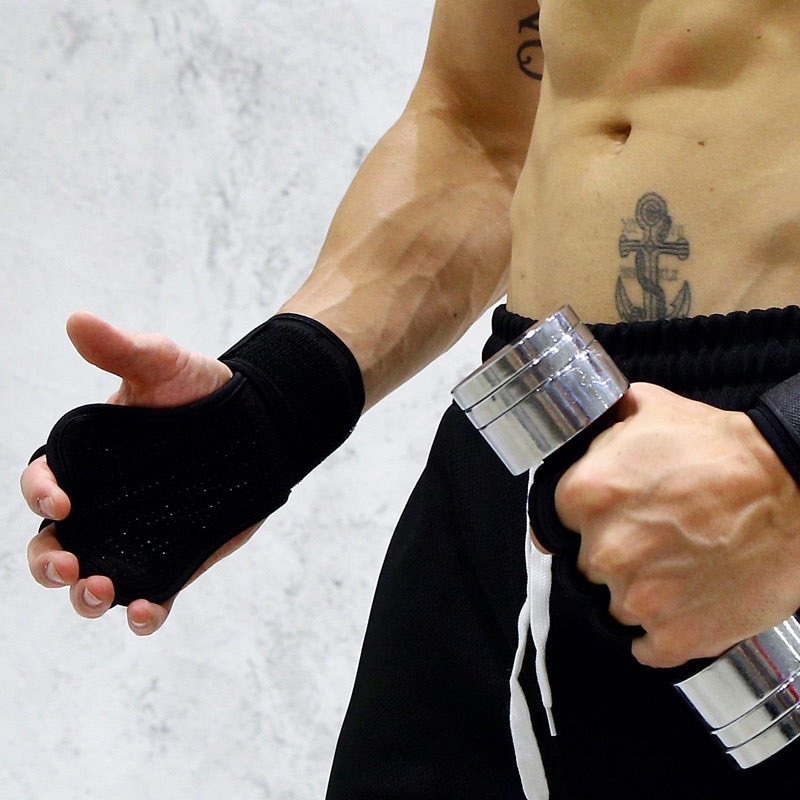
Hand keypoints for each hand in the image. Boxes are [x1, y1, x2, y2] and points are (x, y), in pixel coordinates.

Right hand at [21, 311, 254, 633]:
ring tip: (102, 590)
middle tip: (68, 564)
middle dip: (48, 563)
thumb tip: (78, 320)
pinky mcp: (173, 559)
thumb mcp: (161, 363)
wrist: (256, 419)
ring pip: (91, 580)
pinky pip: (149, 595)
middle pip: (52, 545)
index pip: (44, 483)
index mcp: (88, 461)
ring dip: (85, 597)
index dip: (42, 494)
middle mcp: (104, 504)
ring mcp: (136, 536)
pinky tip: (148, 611)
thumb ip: (121, 350)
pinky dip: (143, 612)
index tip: (62, 501)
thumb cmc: (198, 388)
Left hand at [543, 382, 799, 667]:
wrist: (798, 491)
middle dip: (613, 553)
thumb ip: (598, 430)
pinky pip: (646, 647)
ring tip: (677, 566)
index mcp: (586, 494)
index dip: (584, 519)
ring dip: (639, 592)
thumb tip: (574, 442)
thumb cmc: (724, 450)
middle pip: (587, 565)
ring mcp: (639, 600)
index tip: (607, 518)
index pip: (556, 521)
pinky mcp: (677, 637)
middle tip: (653, 537)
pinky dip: (662, 632)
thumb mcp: (648, 409)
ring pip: (615, 607)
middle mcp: (605, 551)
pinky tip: (685, 602)